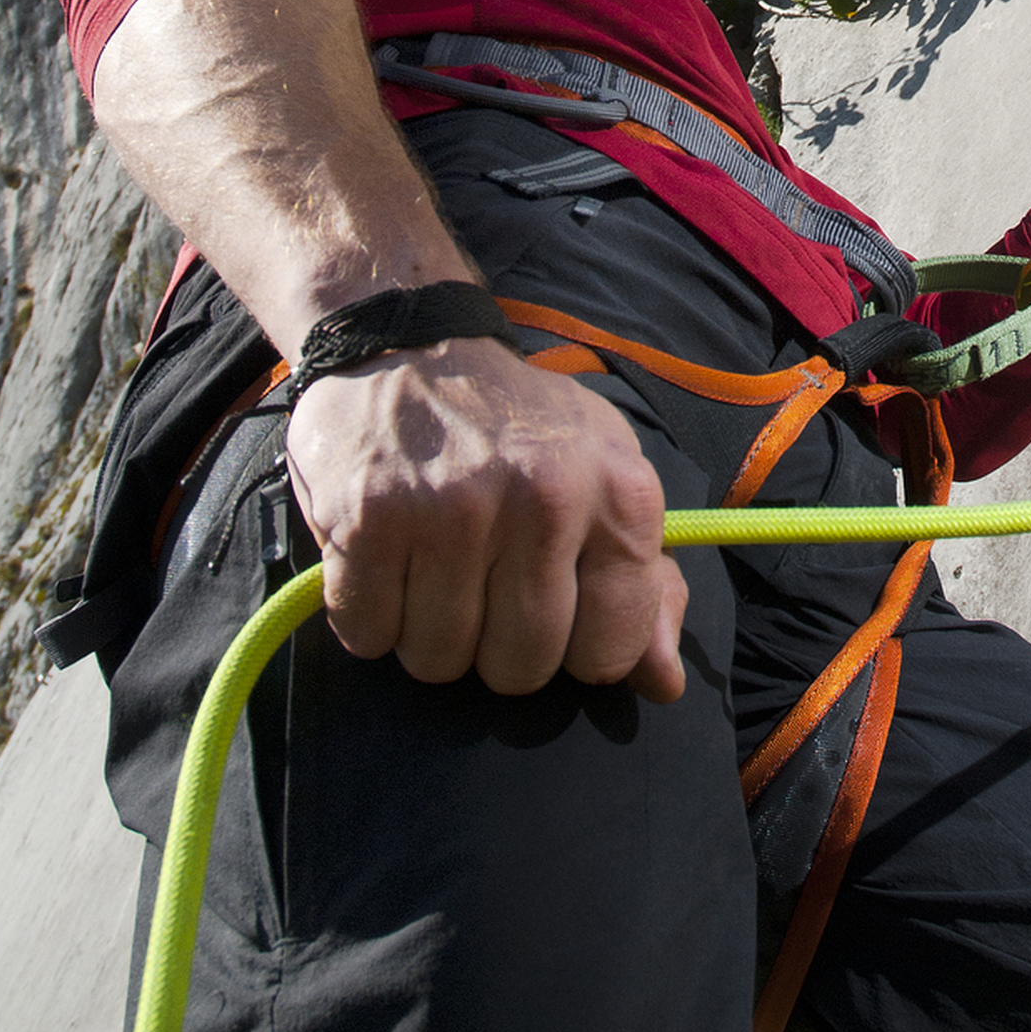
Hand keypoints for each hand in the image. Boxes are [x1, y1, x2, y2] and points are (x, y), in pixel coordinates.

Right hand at [287, 336, 689, 701]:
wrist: (413, 345)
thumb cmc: (523, 431)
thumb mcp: (606, 480)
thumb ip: (644, 586)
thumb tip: (663, 686)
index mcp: (620, 492)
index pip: (609, 652)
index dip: (578, 651)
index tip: (558, 611)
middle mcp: (543, 499)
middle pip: (519, 668)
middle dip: (498, 650)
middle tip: (486, 586)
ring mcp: (453, 509)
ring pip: (439, 659)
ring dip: (429, 635)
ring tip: (435, 568)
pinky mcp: (371, 518)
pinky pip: (367, 634)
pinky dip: (369, 615)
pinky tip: (387, 561)